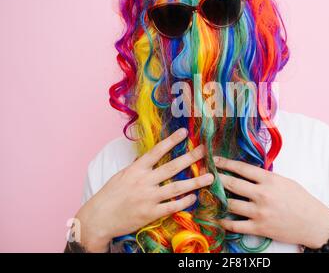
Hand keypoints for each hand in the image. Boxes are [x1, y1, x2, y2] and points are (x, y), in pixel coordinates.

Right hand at [74, 128, 213, 251]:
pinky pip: (172, 206)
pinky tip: (194, 197)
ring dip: (195, 182)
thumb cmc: (110, 195)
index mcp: (136, 170)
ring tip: (209, 177)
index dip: (171, 141)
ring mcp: (148, 198)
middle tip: (204, 150)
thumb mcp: (122, 175)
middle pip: (171, 167)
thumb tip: (152, 157)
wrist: (98, 218)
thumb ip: (139, 167)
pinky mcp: (150, 213)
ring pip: (176, 188)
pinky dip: (184, 202)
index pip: (156, 151)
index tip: (184, 132)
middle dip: (190, 158)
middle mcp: (143, 181)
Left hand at [214, 156, 328, 247]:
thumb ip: (265, 177)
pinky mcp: (259, 228)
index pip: (242, 168)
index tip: (214, 159)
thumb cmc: (301, 200)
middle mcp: (262, 194)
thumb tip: (246, 172)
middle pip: (231, 184)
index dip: (225, 163)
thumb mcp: (285, 181)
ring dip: (218, 199)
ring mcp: (259, 212)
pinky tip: (218, 217)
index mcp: (270, 179)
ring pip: (230, 203)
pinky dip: (224, 221)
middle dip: (216, 178)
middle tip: (206, 174)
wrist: (314, 223)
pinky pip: (235, 225)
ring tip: (210, 195)